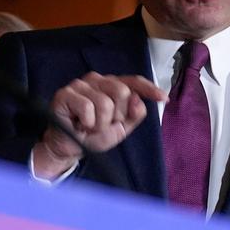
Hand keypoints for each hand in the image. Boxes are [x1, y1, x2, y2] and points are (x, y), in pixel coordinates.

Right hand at [33, 73, 166, 177]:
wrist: (71, 149)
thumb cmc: (94, 135)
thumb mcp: (121, 128)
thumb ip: (134, 115)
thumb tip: (139, 101)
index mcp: (113, 86)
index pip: (134, 81)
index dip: (149, 88)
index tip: (164, 97)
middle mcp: (98, 80)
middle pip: (122, 92)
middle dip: (117, 115)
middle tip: (103, 124)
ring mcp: (80, 85)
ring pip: (105, 102)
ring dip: (100, 123)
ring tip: (90, 126)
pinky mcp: (65, 94)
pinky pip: (87, 107)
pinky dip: (87, 122)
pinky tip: (80, 124)